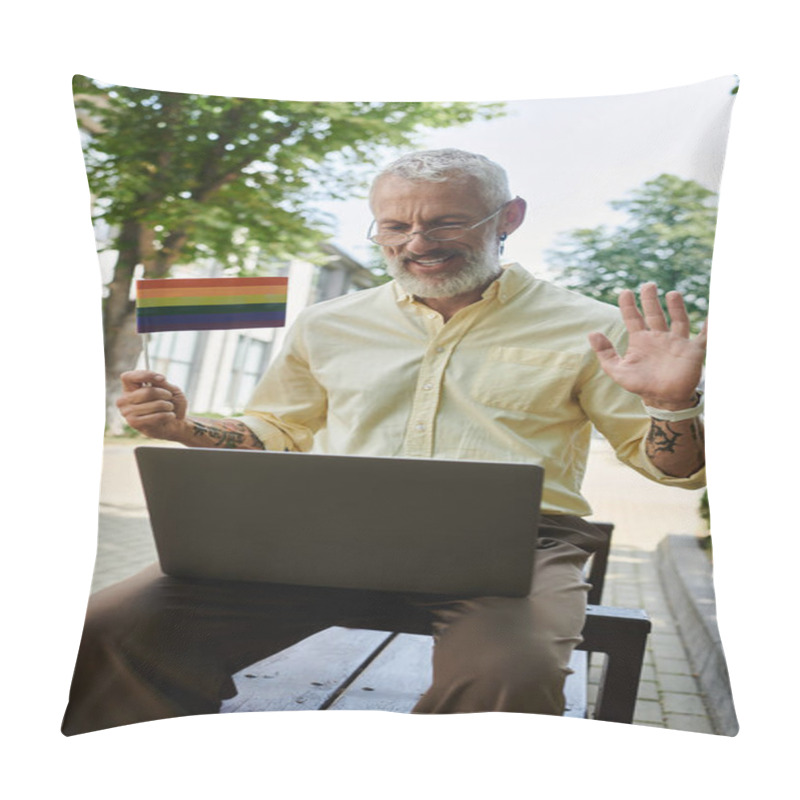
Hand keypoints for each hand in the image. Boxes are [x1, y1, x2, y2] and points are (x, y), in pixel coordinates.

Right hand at [117, 370, 188, 440]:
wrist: (176, 424)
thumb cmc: (171, 404)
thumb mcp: (170, 389)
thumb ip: (161, 382)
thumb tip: (158, 378)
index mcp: (129, 388)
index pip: (128, 377)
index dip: (146, 375)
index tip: (162, 379)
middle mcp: (124, 400)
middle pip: (147, 391)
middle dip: (165, 394)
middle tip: (169, 398)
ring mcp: (127, 412)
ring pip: (154, 404)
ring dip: (168, 406)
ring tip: (169, 408)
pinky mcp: (134, 423)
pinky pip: (156, 416)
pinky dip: (168, 415)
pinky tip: (170, 416)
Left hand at [588, 283, 706, 408]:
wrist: (664, 400)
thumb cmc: (641, 385)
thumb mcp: (618, 370)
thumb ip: (605, 353)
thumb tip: (592, 333)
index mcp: (641, 340)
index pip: (633, 318)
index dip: (628, 305)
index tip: (624, 292)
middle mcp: (659, 337)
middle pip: (654, 313)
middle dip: (650, 299)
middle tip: (648, 285)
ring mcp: (676, 342)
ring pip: (678, 319)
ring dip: (676, 307)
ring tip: (672, 294)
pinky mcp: (692, 350)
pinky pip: (704, 336)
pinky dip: (709, 326)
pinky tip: (712, 315)